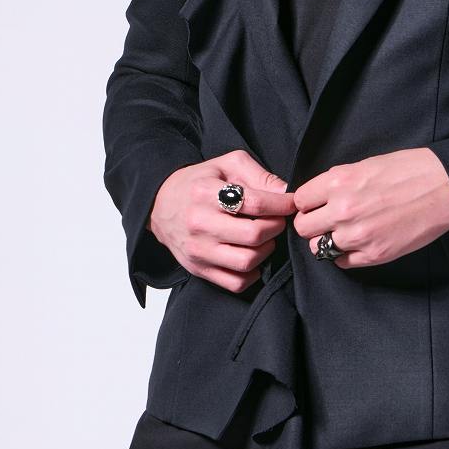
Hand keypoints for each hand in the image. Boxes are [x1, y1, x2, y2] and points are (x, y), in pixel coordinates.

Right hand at [148, 149, 295, 292]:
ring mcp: (198, 250)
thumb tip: (286, 192)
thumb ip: (258, 175)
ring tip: (264, 237)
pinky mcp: (199, 269)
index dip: (281, 204)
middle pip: (254, 234)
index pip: (255, 203)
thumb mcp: (226, 165)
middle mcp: (199, 223)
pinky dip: (252, 273)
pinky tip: (251, 255)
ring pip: (248, 261)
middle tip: (276, 219)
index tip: (290, 203)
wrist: (159, 205)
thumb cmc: (197, 184)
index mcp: (206, 193)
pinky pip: (236, 282)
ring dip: (266, 249)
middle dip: (276, 226)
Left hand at [289, 147, 448, 269]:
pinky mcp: (374, 254)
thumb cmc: (410, 170)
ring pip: (318, 248)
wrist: (445, 187)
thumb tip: (319, 196)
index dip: (307, 204)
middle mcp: (342, 209)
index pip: (299, 201)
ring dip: (327, 241)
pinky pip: (342, 262)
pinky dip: (346, 255)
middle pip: (303, 227)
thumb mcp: (366, 165)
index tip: (315, 205)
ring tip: (345, 232)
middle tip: (326, 221)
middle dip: (312, 224)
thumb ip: (338, 182)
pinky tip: (359, 243)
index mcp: (338, 181)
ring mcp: (357, 235)